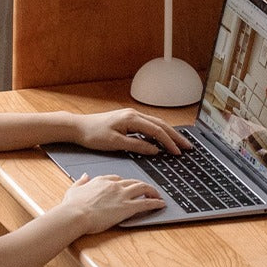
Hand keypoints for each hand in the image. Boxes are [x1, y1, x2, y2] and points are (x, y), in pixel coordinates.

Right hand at [61, 173, 165, 232]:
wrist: (75, 214)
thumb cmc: (72, 206)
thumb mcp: (73, 189)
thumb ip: (80, 181)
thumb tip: (84, 176)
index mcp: (102, 181)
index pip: (117, 178)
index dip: (125, 182)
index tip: (128, 186)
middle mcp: (114, 185)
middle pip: (133, 181)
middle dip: (142, 185)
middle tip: (148, 190)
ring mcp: (122, 195)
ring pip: (143, 188)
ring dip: (152, 191)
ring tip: (158, 195)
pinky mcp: (128, 207)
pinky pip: (146, 203)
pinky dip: (156, 202)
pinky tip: (161, 204)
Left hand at [71, 108, 191, 155]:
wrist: (78, 127)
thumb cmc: (93, 135)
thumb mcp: (115, 143)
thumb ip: (136, 146)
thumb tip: (154, 150)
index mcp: (131, 119)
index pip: (157, 131)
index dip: (169, 142)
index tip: (178, 151)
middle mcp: (133, 114)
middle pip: (161, 124)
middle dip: (175, 136)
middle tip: (188, 146)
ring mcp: (131, 116)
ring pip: (156, 123)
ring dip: (169, 133)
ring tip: (180, 143)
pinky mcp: (128, 119)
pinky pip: (148, 124)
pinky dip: (159, 131)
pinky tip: (163, 138)